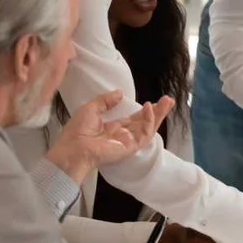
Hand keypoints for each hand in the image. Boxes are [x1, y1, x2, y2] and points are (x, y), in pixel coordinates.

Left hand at [48, 91, 173, 182]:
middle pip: (145, 123)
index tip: (152, 101)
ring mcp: (127, 142)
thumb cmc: (77, 131)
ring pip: (149, 128)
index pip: (134, 119)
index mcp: (113, 128)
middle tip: (168, 100)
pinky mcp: (130, 147)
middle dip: (157, 112)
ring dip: (158, 115)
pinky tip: (149, 108)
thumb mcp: (91, 108)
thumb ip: (105, 101)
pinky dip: (149, 121)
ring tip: (166, 102)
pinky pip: (144, 134)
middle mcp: (122, 135)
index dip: (144, 110)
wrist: (73, 149)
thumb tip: (120, 93)